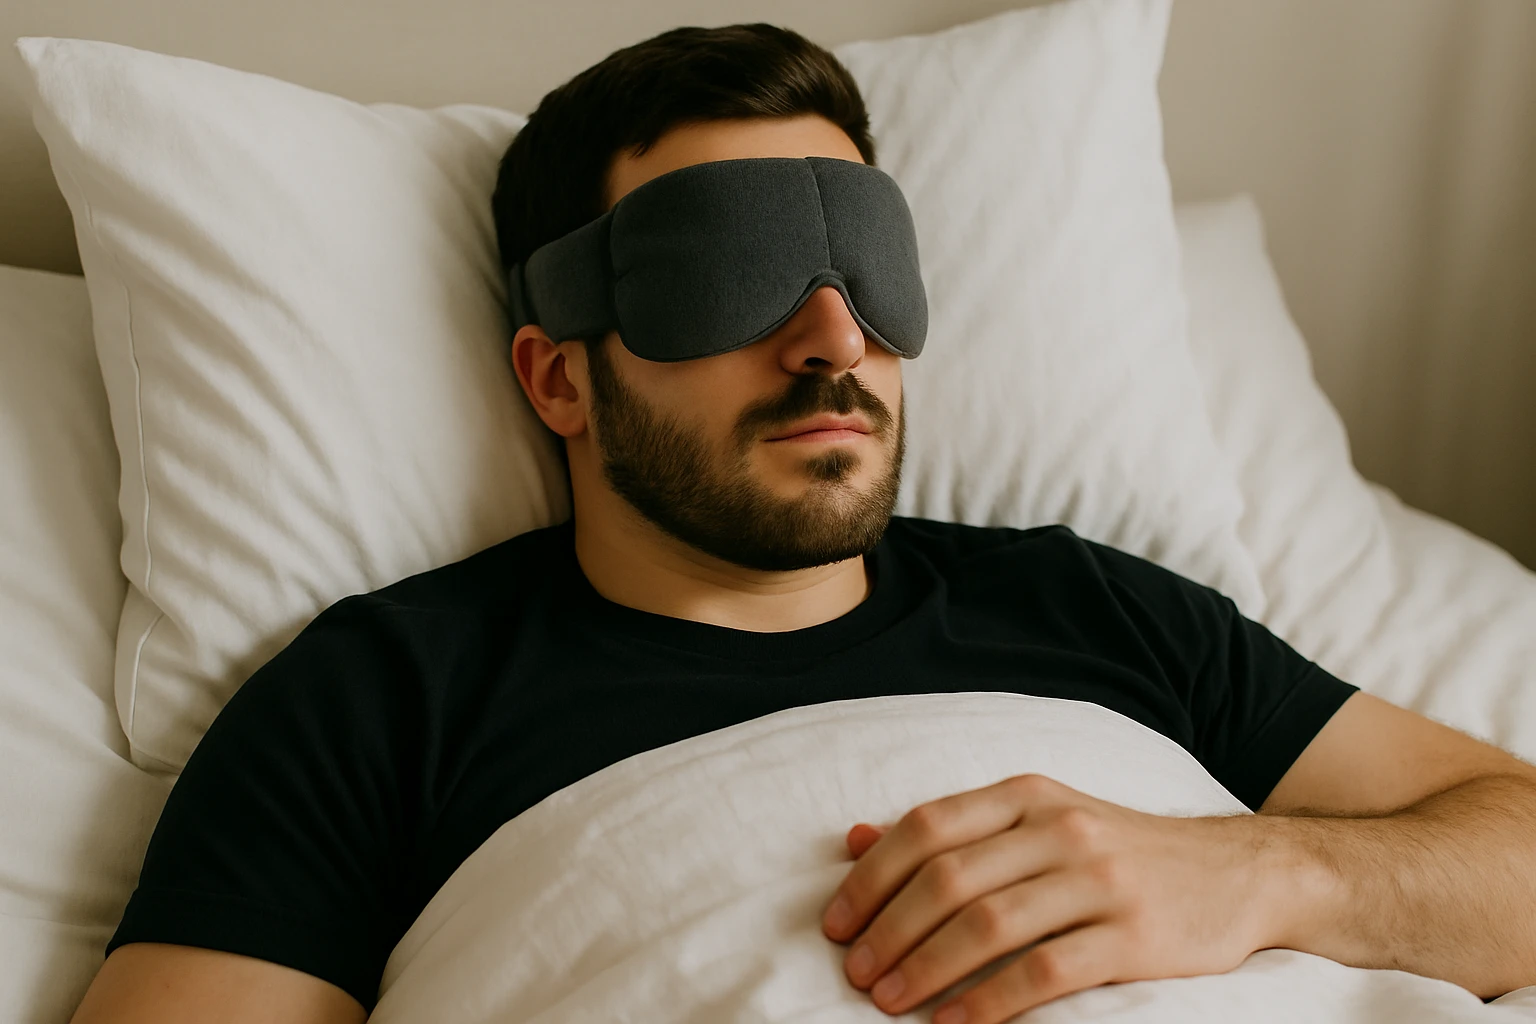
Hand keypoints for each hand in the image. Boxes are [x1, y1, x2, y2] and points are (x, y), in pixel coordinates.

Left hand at [822, 773, 1274, 1022]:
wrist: (1237, 873)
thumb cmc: (1116, 851)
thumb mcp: (1037, 822)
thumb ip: (951, 832)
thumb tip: (853, 839)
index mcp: (1026, 797)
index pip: (927, 827)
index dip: (871, 878)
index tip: (836, 925)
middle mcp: (1058, 828)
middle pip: (949, 878)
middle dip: (889, 931)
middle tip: (857, 974)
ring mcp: (1098, 879)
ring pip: (989, 924)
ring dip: (927, 968)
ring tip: (890, 1001)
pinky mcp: (1133, 934)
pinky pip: (1045, 971)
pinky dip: (991, 1000)